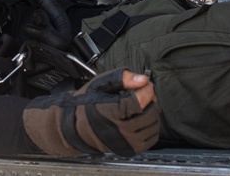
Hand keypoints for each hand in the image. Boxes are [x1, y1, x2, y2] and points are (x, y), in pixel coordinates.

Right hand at [23, 69, 159, 156]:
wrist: (76, 127)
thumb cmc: (87, 104)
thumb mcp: (100, 84)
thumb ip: (122, 78)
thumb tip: (143, 79)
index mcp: (111, 113)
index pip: (140, 101)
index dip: (147, 90)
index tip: (145, 83)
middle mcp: (120, 131)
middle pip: (150, 113)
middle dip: (152, 100)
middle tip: (146, 92)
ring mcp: (126, 143)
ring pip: (153, 126)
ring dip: (152, 113)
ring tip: (143, 105)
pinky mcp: (130, 150)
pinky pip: (151, 138)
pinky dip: (151, 126)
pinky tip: (142, 118)